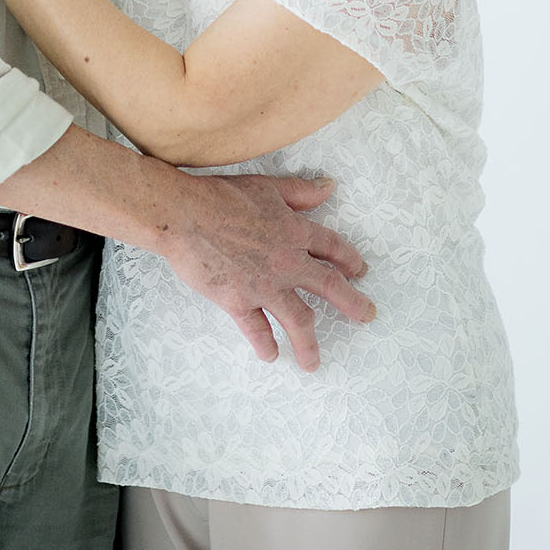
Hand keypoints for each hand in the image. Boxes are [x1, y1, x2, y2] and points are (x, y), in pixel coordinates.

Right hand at [164, 171, 374, 369]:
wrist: (183, 215)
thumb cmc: (220, 196)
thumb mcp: (266, 186)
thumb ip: (299, 191)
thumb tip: (328, 187)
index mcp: (293, 231)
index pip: (331, 247)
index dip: (349, 259)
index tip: (360, 271)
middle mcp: (286, 262)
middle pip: (329, 287)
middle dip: (352, 304)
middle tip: (366, 316)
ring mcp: (264, 286)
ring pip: (298, 320)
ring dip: (309, 344)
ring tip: (314, 363)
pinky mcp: (238, 302)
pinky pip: (257, 330)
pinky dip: (265, 344)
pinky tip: (271, 355)